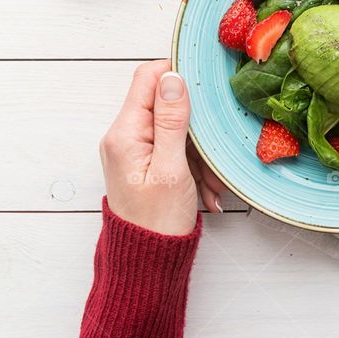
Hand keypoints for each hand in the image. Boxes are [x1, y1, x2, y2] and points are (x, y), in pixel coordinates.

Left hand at [99, 60, 227, 234]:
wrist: (146, 264)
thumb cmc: (157, 223)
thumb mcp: (172, 168)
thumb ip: (172, 120)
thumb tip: (173, 76)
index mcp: (124, 133)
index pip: (147, 78)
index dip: (177, 73)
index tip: (207, 85)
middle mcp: (124, 136)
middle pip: (167, 104)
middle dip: (197, 127)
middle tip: (214, 153)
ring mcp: (135, 149)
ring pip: (178, 129)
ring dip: (200, 153)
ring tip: (209, 184)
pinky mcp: (147, 162)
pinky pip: (177, 149)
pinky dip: (195, 165)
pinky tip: (204, 189)